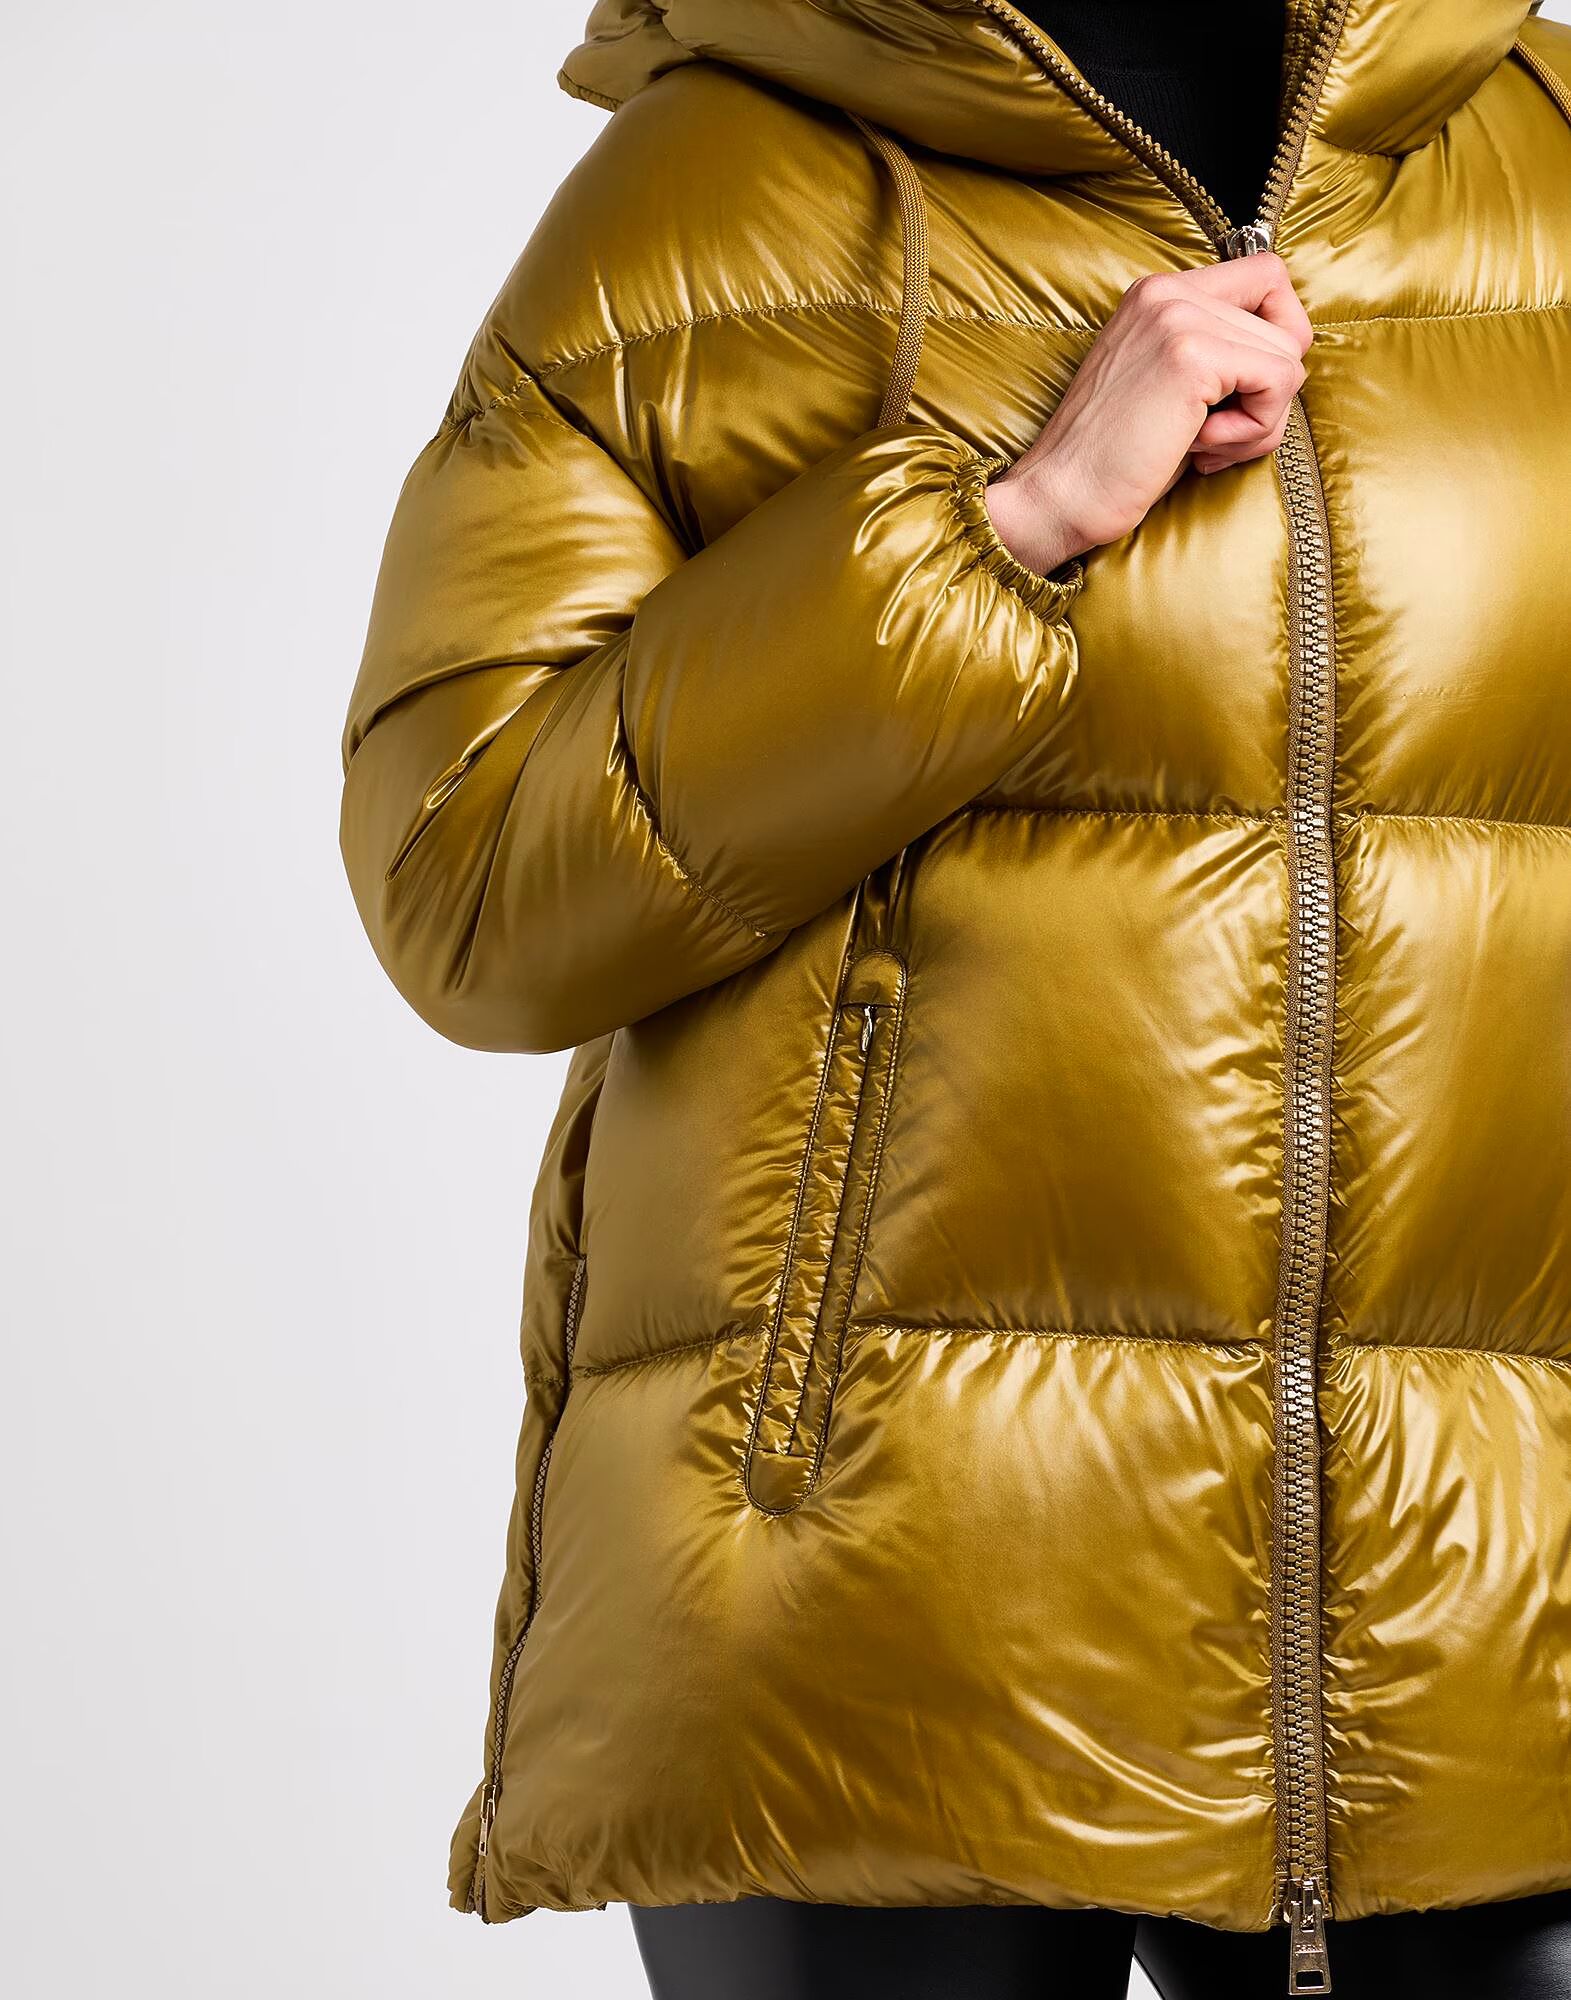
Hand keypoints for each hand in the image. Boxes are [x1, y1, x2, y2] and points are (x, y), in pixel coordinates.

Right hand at [984, 252, 1314, 576]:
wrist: (1058, 497)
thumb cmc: (1114, 462)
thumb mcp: (1168, 388)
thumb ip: (1218, 354)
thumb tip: (1291, 355)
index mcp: (1158, 294)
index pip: (1267, 277)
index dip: (1278, 336)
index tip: (1242, 390)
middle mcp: (1168, 292)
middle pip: (1287, 325)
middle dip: (1268, 395)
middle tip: (1215, 434)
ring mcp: (1178, 317)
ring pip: (1288, 357)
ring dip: (1260, 419)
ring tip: (1202, 445)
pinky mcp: (1191, 353)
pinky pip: (1278, 381)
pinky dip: (1253, 429)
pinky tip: (1200, 448)